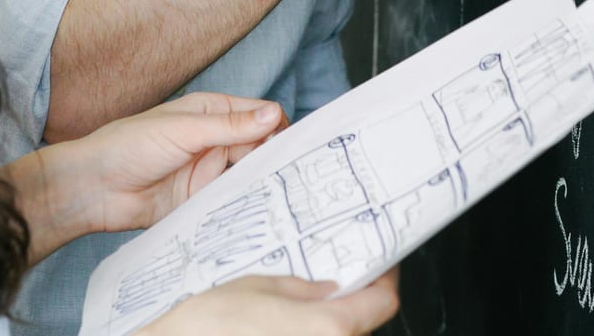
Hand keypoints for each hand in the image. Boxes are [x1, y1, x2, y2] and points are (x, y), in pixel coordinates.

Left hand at [17, 94, 283, 259]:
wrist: (93, 188)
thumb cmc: (129, 146)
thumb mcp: (184, 131)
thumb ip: (230, 127)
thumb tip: (275, 114)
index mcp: (210, 112)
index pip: (259, 116)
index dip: (280, 128)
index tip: (300, 146)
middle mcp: (212, 140)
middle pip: (258, 147)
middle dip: (276, 158)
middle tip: (300, 175)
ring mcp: (207, 171)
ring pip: (247, 176)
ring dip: (262, 182)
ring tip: (286, 196)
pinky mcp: (200, 200)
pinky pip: (230, 201)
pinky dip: (244, 205)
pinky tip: (258, 213)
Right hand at [149, 269, 400, 335]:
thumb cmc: (210, 327)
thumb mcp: (259, 286)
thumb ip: (303, 288)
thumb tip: (327, 289)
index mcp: (329, 328)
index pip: (384, 302)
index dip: (384, 278)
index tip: (379, 265)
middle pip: (363, 324)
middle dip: (354, 301)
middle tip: (336, 280)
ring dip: (331, 322)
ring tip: (305, 306)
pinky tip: (288, 328)